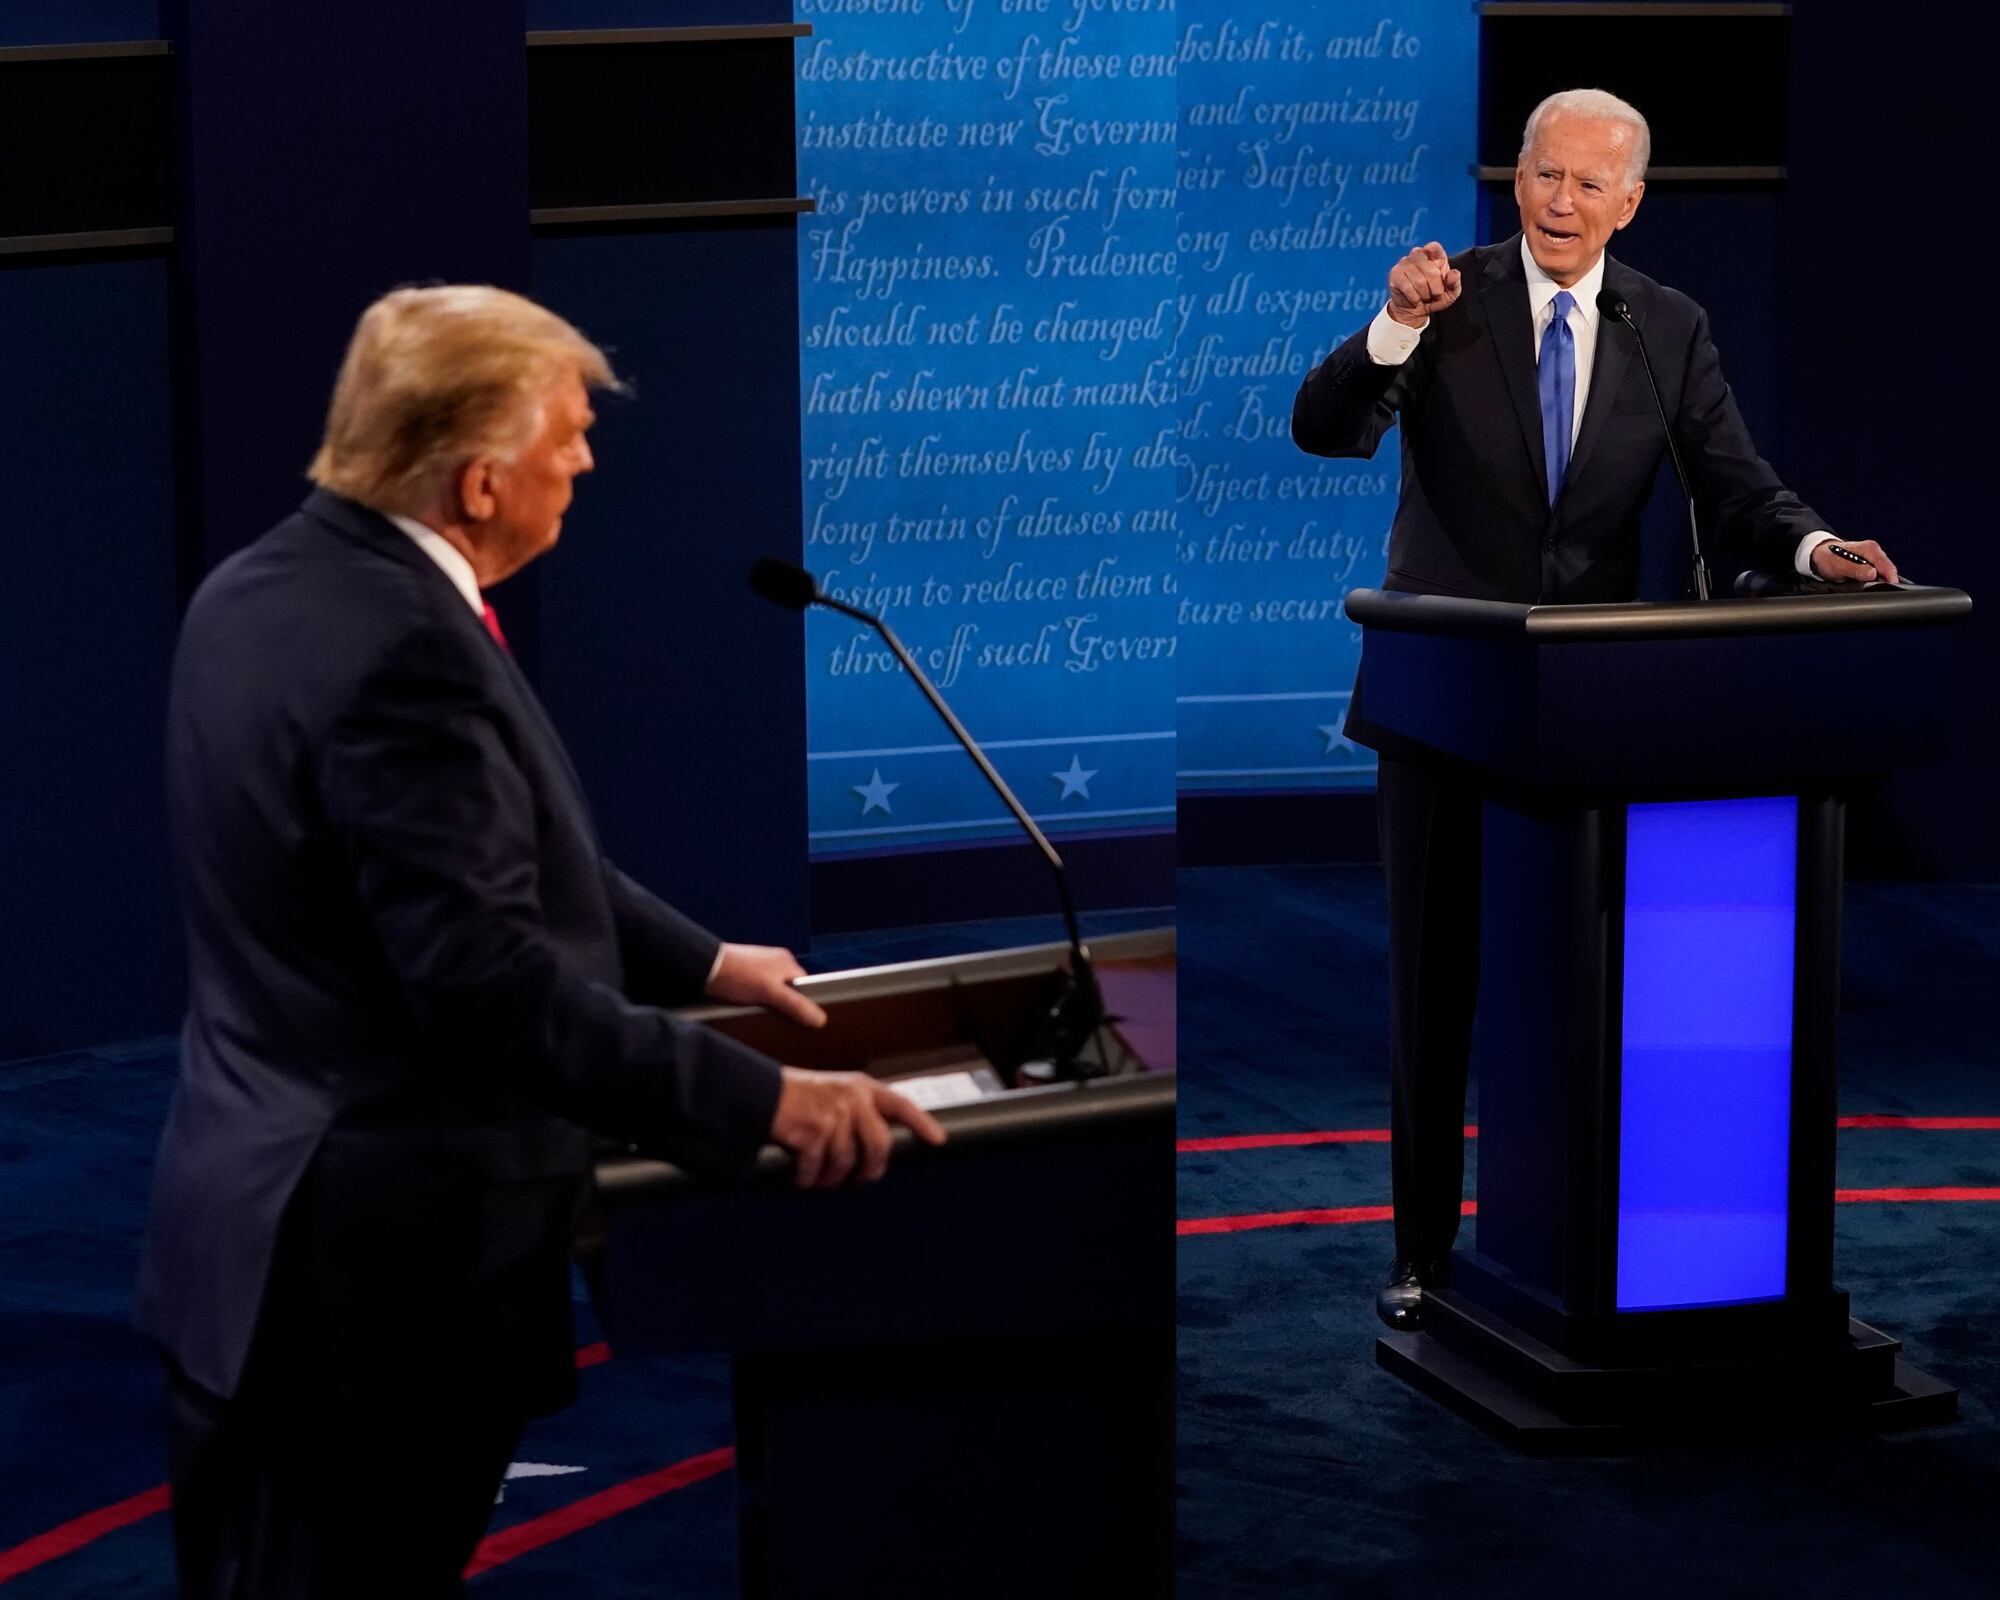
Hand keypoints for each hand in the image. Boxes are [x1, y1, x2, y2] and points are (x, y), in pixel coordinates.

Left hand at [707, 943, 826, 1028]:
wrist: (701, 966)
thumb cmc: (736, 977)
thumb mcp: (770, 994)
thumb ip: (795, 1006)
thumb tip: (821, 1019)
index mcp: (785, 961)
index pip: (804, 986)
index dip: (803, 1003)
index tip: (799, 1019)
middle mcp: (774, 960)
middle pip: (788, 989)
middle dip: (783, 1004)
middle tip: (776, 1018)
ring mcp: (757, 964)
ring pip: (771, 989)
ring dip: (766, 1001)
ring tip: (757, 1012)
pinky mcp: (742, 970)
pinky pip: (756, 987)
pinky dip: (754, 997)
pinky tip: (745, 1005)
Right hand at [770, 1067, 947, 1188]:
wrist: (759, 1091)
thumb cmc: (798, 1097)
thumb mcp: (836, 1092)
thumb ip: (859, 1110)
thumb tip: (877, 1147)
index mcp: (861, 1087)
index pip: (901, 1104)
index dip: (922, 1123)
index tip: (939, 1141)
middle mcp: (852, 1098)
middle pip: (879, 1145)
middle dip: (871, 1170)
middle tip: (860, 1181)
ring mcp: (833, 1113)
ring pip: (846, 1163)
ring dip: (831, 1179)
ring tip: (821, 1180)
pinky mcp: (813, 1130)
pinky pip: (817, 1169)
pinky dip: (807, 1179)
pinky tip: (800, 1178)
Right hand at [1386, 241, 1461, 328]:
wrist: (1414, 310)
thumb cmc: (1434, 298)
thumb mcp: (1450, 294)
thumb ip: (1455, 283)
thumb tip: (1454, 273)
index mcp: (1433, 255)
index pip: (1434, 247)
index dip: (1434, 252)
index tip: (1439, 264)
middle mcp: (1418, 255)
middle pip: (1429, 268)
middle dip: (1435, 287)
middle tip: (1436, 295)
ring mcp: (1404, 263)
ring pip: (1419, 280)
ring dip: (1424, 294)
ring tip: (1424, 297)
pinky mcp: (1395, 274)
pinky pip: (1407, 286)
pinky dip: (1414, 297)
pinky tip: (1415, 300)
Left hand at [1809, 537, 1899, 585]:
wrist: (1820, 557)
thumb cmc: (1828, 559)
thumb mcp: (1839, 566)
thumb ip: (1856, 570)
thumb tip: (1872, 574)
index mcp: (1869, 548)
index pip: (1887, 566)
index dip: (1890, 579)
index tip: (1890, 589)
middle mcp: (1874, 551)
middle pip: (1888, 570)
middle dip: (1886, 581)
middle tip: (1877, 593)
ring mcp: (1873, 558)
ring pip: (1884, 573)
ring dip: (1880, 581)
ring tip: (1870, 589)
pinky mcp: (1871, 564)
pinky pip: (1878, 574)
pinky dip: (1875, 581)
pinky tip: (1868, 585)